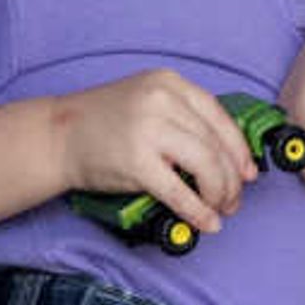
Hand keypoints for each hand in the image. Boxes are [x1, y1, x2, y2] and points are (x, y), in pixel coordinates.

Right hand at [46, 69, 258, 240]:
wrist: (57, 136)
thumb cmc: (103, 124)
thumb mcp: (148, 102)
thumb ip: (184, 118)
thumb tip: (229, 157)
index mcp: (169, 83)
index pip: (220, 117)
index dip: (239, 150)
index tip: (248, 172)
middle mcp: (162, 100)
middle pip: (217, 145)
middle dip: (232, 179)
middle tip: (233, 200)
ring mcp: (149, 129)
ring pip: (206, 166)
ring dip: (219, 194)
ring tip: (219, 210)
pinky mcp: (137, 161)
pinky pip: (180, 192)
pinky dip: (198, 211)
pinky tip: (206, 221)